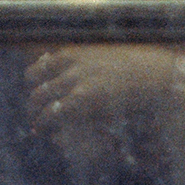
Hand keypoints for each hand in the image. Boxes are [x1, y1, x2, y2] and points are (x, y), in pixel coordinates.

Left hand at [25, 44, 177, 134]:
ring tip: (38, 126)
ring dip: (36, 114)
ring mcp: (75, 80)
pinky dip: (46, 123)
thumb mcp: (102, 56)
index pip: (40, 65)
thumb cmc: (133, 67)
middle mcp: (69, 64)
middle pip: (36, 82)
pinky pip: (55, 112)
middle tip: (34, 110)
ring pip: (40, 98)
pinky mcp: (83, 98)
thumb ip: (83, 63)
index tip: (35, 88)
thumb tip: (67, 71)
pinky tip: (46, 132)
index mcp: (73, 52)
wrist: (150, 73)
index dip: (34, 79)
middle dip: (33, 100)